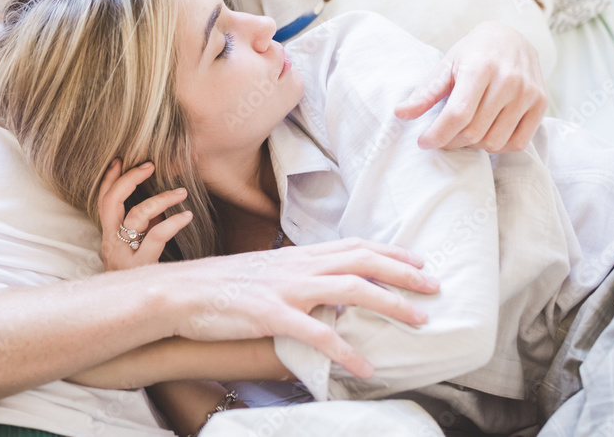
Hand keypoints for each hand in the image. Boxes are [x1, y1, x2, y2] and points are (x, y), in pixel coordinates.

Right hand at [97, 159, 192, 270]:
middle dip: (129, 179)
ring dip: (160, 199)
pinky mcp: (141, 266)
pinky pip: (156, 236)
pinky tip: (186, 216)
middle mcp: (112, 244)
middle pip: (111, 202)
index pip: (103, 202)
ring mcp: (124, 255)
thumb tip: (160, 211)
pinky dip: (172, 223)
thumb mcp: (138, 254)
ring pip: (137, 215)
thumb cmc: (137, 281)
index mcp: (110, 238)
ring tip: (182, 192)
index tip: (119, 160)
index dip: (109, 179)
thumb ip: (145, 231)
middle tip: (149, 165)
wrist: (131, 316)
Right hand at [168, 238, 439, 378]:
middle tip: (436, 286)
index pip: (352, 246)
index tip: (418, 258)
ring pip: (350, 289)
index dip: (389, 251)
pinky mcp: (271, 314)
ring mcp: (285, 289)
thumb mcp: (262, 273)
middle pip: (361, 261)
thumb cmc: (218, 286)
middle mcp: (297, 266)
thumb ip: (294, 277)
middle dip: (403, 272)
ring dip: (389, 304)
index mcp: (295, 255)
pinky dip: (344, 350)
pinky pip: (316, 334)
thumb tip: (320, 289)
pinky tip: (364, 366)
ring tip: (419, 321)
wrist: (178, 291)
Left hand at [394, 21, 547, 151]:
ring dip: (473, 146)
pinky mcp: (541, 104)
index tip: (423, 142)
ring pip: (494, 141)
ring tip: (462, 133)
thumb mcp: (446, 65)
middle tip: (441, 138)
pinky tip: (485, 135)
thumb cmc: (473, 52)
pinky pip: (517, 143)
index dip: (437, 134)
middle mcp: (509, 80)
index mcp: (480, 68)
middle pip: (474, 131)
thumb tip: (399, 114)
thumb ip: (425, 92)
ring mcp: (528, 93)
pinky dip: (497, 147)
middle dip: (451, 141)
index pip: (457, 114)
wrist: (512, 37)